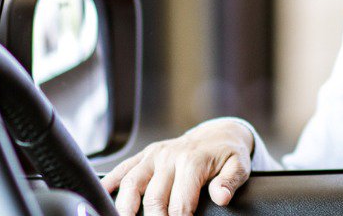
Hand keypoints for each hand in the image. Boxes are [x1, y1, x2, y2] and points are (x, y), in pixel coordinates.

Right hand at [101, 119, 254, 215]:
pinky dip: (109, 183)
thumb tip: (221, 197)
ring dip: (124, 207)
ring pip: (130, 183)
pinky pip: (122, 169)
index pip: (180, 204)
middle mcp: (168, 157)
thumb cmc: (227, 155)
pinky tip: (103, 197)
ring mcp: (153, 156)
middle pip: (153, 198)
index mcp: (192, 162)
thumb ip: (230, 182)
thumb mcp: (240, 166)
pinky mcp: (144, 155)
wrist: (217, 134)